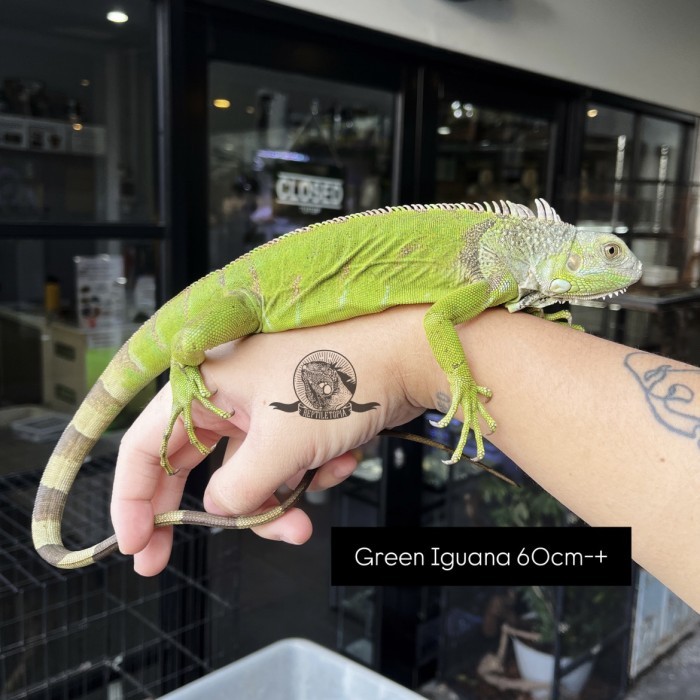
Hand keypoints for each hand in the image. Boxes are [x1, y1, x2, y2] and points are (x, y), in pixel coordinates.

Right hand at [111, 309, 425, 574]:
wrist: (408, 355)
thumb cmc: (341, 377)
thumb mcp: (280, 443)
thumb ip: (238, 489)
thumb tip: (218, 511)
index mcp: (205, 383)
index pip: (144, 445)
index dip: (132, 498)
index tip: (135, 545)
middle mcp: (227, 394)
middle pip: (192, 465)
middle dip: (204, 515)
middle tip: (168, 560)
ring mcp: (263, 407)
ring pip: (249, 475)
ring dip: (278, 502)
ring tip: (305, 519)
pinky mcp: (296, 419)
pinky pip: (287, 466)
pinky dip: (310, 476)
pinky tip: (342, 460)